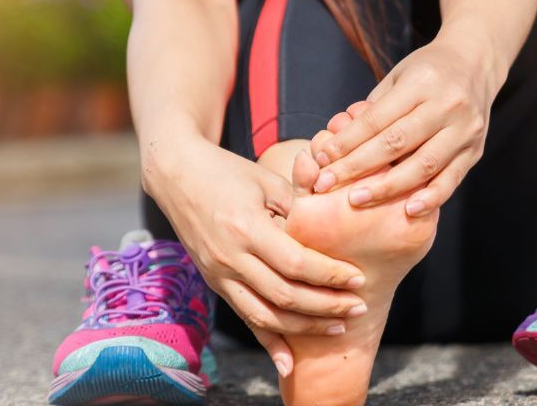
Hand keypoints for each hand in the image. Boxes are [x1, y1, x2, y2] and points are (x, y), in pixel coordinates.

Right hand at [144, 137, 367, 376]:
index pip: (296, 263)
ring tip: (338, 327)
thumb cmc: (229, 172)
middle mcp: (230, 258)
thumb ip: (299, 208)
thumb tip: (335, 229)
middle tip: (359, 307)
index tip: (358, 278)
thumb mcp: (267, 182)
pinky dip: (268, 342)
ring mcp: (219, 275)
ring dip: (304, 327)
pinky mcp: (215, 283)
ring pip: (265, 315)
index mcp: (247, 228)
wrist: (177, 175)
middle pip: (284, 295)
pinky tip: (288, 364)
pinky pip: (245, 318)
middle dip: (326, 306)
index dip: (330, 275)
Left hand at [310, 34, 495, 215]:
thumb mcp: (398, 76)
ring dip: (387, 187)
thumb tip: (338, 144)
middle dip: (357, 167)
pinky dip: (431, 197)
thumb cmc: (428, 71)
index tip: (322, 160)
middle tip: (327, 184)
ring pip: (423, 165)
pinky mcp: (475, 150)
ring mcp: (465, 130)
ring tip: (357, 200)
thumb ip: (374, 109)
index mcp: (423, 82)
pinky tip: (409, 209)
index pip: (378, 119)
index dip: (347, 141)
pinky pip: (452, 179)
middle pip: (396, 143)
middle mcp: (447, 105)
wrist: (476, 64)